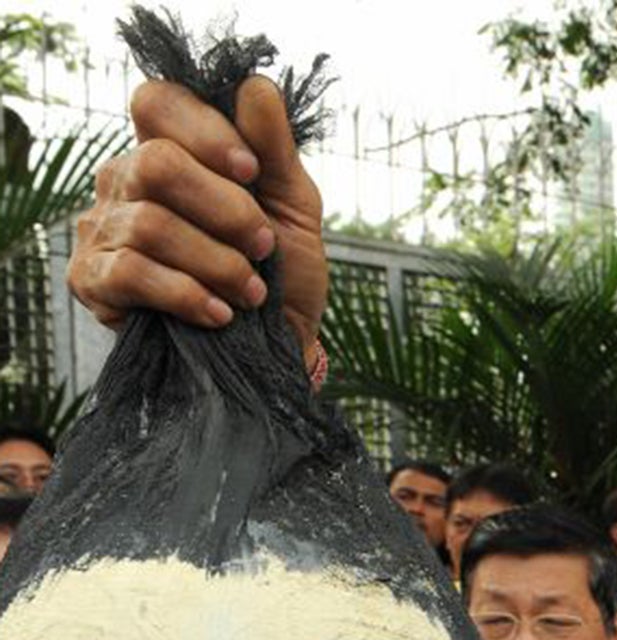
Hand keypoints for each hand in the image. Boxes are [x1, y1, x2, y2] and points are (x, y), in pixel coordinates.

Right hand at [68, 76, 326, 359]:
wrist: (278, 348)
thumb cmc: (283, 273)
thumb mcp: (293, 208)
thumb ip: (275, 149)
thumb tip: (256, 86)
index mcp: (167, 150)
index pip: (157, 102)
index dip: (205, 130)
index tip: (252, 171)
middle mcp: (125, 181)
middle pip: (156, 163)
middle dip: (225, 208)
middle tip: (262, 245)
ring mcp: (102, 229)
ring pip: (151, 224)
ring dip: (218, 263)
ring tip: (251, 291)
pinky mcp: (93, 280)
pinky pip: (131, 272)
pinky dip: (187, 294)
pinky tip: (220, 314)